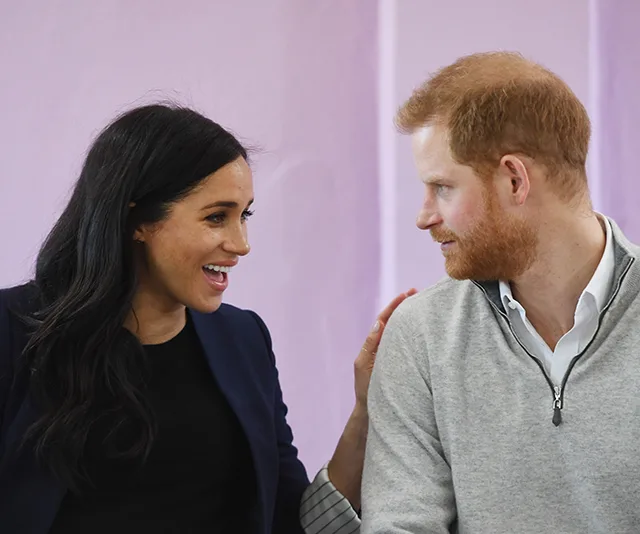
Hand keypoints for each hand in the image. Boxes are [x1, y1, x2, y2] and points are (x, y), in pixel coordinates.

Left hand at [354, 288, 417, 407]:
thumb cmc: (366, 389)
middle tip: (417, 293)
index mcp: (374, 344)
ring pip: (402, 331)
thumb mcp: (363, 364)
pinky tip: (424, 329)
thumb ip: (371, 344)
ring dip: (410, 318)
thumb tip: (379, 322)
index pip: (385, 319)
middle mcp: (384, 346)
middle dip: (405, 307)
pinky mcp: (402, 363)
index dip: (395, 306)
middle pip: (395, 321)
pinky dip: (414, 334)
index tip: (406, 294)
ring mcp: (393, 354)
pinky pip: (408, 345)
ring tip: (422, 305)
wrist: (371, 409)